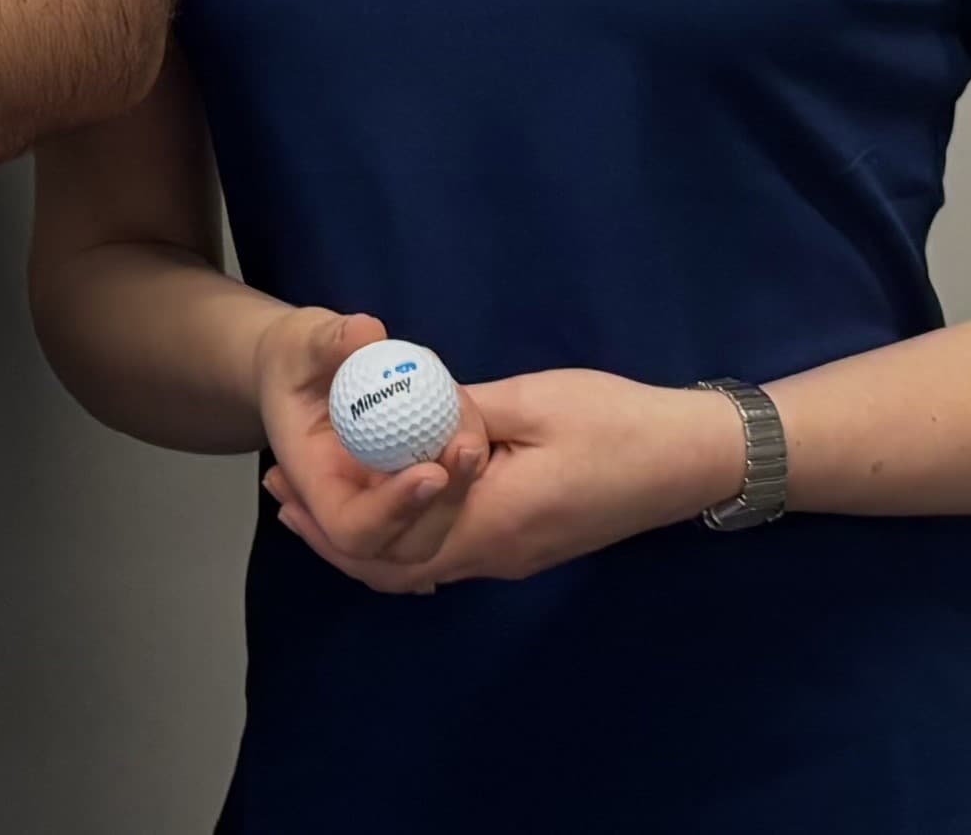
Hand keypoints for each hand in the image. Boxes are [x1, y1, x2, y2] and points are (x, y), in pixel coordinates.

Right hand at [250, 307, 488, 591]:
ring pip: (436, 530)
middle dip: (446, 505)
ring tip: (472, 432)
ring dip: (464, 486)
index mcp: (315, 484)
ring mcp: (385, 506)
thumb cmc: (294, 358)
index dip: (393, 511)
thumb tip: (367, 334)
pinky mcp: (411, 492)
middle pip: (407, 545)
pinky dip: (465, 471)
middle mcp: (352, 507)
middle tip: (470, 447)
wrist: (302, 369)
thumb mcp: (302, 341)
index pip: (352, 527)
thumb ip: (329, 340)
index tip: (430, 471)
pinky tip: (471, 426)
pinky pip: (446, 500)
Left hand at [273, 367, 745, 590]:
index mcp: (494, 522)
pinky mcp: (525, 543)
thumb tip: (400, 404)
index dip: (338, 517)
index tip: (291, 474)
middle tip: (279, 491)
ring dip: (362, 536)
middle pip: (397, 567)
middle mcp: (498, 553)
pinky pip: (447, 554)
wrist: (692, 459)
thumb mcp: (530, 403)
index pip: (395, 541)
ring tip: (310, 498)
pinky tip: (380, 501)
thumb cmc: (616, 425)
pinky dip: (401, 535)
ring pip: (420, 565)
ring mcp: (513, 555)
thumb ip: (460, 409)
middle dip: (333, 534)